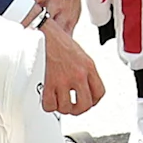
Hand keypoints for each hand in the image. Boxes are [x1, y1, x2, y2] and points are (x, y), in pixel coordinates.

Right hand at [28, 0, 106, 118]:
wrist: (43, 32)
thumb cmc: (58, 40)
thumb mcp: (80, 54)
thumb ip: (84, 70)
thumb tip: (83, 86)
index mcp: (89, 67)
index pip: (99, 93)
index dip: (93, 101)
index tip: (87, 101)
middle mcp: (78, 75)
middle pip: (85, 105)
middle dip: (78, 109)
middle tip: (72, 106)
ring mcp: (63, 80)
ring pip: (66, 108)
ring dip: (61, 107)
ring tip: (58, 101)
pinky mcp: (48, 83)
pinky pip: (49, 105)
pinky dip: (48, 105)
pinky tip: (47, 98)